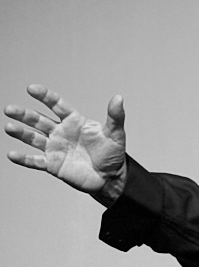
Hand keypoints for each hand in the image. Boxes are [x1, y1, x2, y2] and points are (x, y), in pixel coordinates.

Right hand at [5, 85, 126, 196]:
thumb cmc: (112, 153)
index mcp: (74, 121)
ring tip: (8, 126)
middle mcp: (61, 132)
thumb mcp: (115, 133)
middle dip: (24, 115)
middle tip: (9, 109)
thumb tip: (119, 98)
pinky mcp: (53, 165)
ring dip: (20, 133)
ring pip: (33, 138)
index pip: (56, 105)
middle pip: (39, 120)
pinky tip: (12, 155)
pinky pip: (35, 161)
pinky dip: (24, 159)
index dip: (45, 96)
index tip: (32, 88)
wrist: (110, 177)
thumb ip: (115, 116)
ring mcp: (55, 148)